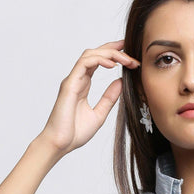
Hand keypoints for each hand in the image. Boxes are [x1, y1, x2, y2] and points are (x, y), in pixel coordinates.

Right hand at [38, 39, 139, 155]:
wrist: (61, 144)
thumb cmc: (75, 133)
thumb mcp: (99, 114)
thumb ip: (109, 98)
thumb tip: (121, 82)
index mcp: (83, 85)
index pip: (98, 61)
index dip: (113, 54)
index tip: (129, 54)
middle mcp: (77, 79)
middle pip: (95, 53)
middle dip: (114, 50)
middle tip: (132, 54)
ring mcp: (72, 80)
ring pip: (90, 55)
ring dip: (109, 54)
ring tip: (126, 60)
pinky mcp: (69, 84)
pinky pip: (84, 64)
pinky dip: (99, 60)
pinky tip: (113, 65)